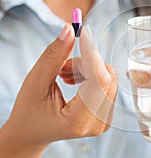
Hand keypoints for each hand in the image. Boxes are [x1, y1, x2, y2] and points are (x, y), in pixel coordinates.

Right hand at [0, 25, 117, 156]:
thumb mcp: (36, 82)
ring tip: (63, 75)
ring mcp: (104, 121)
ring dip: (87, 69)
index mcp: (78, 121)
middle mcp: (97, 124)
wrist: (33, 132)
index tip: (84, 32)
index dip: (93, 53)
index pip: (98, 80)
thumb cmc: (30, 110)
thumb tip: (69, 30)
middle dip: (85, 63)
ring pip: (108, 77)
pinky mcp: (106, 114)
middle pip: (106, 77)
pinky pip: (107, 83)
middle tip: (62, 66)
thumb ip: (54, 56)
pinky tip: (74, 80)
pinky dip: (91, 75)